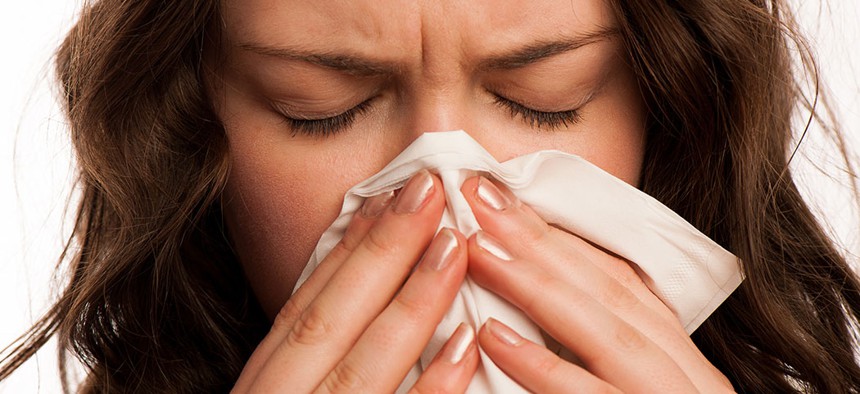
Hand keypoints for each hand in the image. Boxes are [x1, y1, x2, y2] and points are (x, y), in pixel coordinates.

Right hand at [232, 170, 478, 392]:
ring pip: (363, 364)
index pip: (304, 306)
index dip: (346, 250)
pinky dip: (432, 386)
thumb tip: (360, 295)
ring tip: (453, 246)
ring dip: (411, 301)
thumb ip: (310, 360)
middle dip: (382, 252)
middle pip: (330, 319)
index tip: (384, 197)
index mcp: (264, 384)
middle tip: (429, 189)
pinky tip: (465, 345)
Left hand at [461, 176, 733, 392]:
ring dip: (538, 285)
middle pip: (607, 292)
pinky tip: (493, 337)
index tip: (506, 198)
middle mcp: (683, 372)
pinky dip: (542, 367)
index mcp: (678, 355)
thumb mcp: (644, 380)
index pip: (619, 281)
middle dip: (541, 239)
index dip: (560, 235)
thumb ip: (603, 345)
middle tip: (479, 195)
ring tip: (479, 246)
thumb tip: (539, 307)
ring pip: (604, 332)